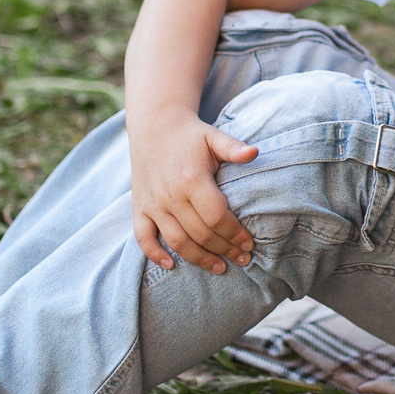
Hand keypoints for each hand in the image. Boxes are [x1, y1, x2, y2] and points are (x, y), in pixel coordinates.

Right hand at [130, 111, 258, 273]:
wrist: (154, 126)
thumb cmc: (190, 136)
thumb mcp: (213, 137)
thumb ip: (234, 147)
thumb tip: (255, 153)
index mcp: (191, 179)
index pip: (217, 217)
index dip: (235, 234)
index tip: (250, 243)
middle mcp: (170, 195)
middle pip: (201, 234)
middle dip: (225, 250)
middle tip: (243, 259)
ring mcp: (153, 204)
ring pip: (177, 242)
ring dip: (199, 259)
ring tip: (220, 267)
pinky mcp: (139, 208)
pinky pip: (143, 238)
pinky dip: (154, 254)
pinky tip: (171, 265)